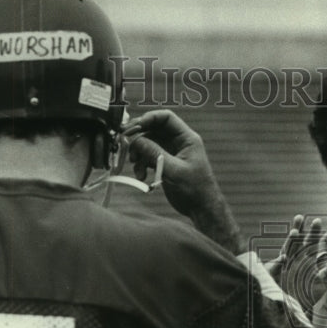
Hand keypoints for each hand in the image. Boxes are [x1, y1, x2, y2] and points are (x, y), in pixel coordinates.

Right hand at [123, 110, 243, 252]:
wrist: (201, 209)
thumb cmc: (195, 190)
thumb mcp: (174, 170)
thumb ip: (155, 154)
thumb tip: (136, 140)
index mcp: (187, 139)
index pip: (166, 118)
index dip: (149, 118)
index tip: (134, 127)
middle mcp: (178, 142)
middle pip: (153, 129)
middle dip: (138, 136)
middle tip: (125, 143)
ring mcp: (170, 153)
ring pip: (148, 143)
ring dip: (138, 153)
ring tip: (135, 166)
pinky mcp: (164, 163)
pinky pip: (147, 156)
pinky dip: (141, 164)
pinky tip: (141, 175)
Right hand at [266, 215, 326, 310]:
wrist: (291, 306)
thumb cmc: (308, 293)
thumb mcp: (323, 281)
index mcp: (311, 258)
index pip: (321, 245)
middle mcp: (299, 257)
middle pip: (305, 242)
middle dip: (310, 232)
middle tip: (317, 221)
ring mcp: (287, 263)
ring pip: (290, 249)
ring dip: (291, 242)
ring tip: (295, 232)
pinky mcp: (274, 272)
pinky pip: (276, 267)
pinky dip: (279, 263)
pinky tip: (283, 259)